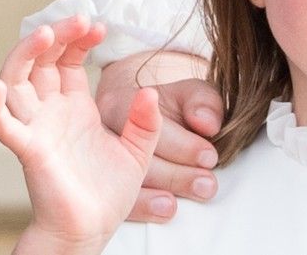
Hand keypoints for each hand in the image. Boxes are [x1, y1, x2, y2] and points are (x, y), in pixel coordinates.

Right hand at [0, 16, 160, 249]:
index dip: (78, 40)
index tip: (99, 26)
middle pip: (39, 61)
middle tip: (79, 19)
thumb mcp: (138, 151)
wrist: (91, 229)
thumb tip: (150, 91)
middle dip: (56, 36)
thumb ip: (146, 122)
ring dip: (25, 54)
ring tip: (45, 33)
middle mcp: (51, 112)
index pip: (66, 61)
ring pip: (15, 82)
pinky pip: (5, 126)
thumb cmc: (107, 193)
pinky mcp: (30, 151)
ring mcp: (37, 128)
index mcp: (74, 107)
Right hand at [97, 53, 222, 221]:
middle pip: (133, 159)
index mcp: (118, 103)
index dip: (181, 145)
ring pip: (122, 183)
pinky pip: (117, 202)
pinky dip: (143, 208)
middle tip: (206, 184)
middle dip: (175, 175)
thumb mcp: (192, 95)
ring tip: (182, 203)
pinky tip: (163, 210)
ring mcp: (97, 161)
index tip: (209, 157)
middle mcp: (100, 132)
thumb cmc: (172, 107)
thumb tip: (206, 124)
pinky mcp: (102, 187)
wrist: (151, 117)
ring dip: (156, 195)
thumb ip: (203, 103)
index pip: (145, 126)